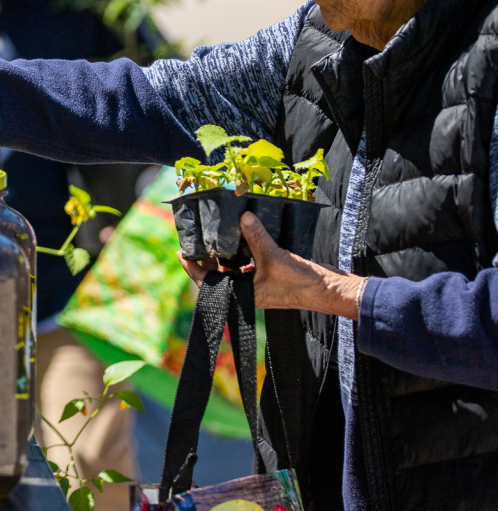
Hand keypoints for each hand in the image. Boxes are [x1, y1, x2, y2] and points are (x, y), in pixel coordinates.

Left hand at [177, 212, 365, 318]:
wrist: (327, 291)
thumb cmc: (300, 282)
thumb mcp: (273, 256)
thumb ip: (256, 236)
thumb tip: (242, 216)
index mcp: (242, 294)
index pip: (208, 283)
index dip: (192, 268)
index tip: (181, 253)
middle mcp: (246, 292)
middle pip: (217, 275)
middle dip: (206, 259)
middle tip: (197, 240)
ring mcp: (257, 286)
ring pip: (231, 270)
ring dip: (223, 255)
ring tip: (214, 237)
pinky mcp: (268, 277)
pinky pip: (247, 265)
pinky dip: (241, 253)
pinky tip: (239, 239)